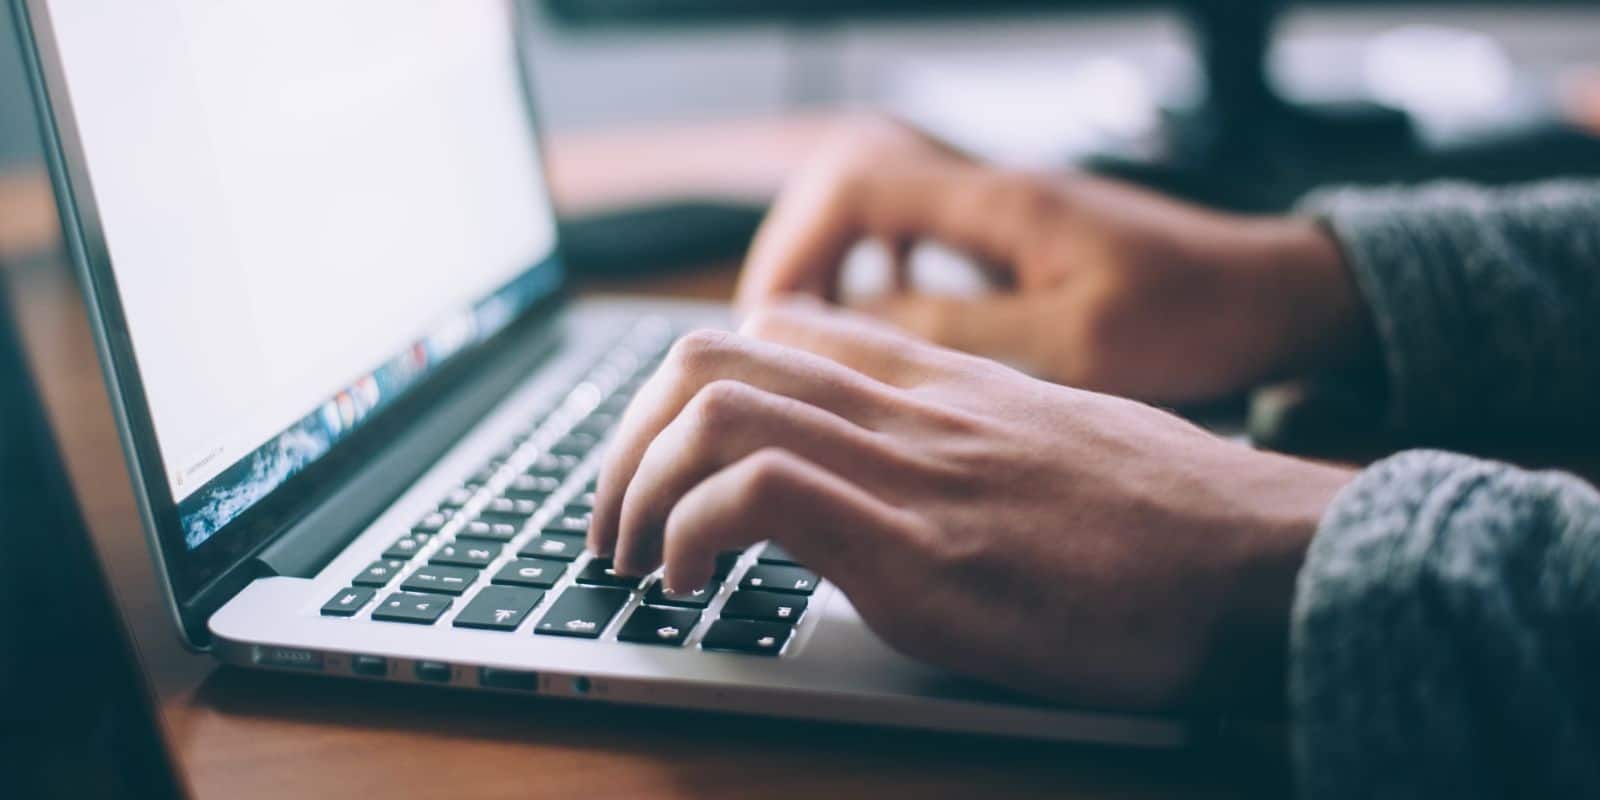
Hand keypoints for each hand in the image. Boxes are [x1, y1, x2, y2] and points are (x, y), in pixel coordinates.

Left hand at [590, 302, 1356, 710]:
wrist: (1267, 562)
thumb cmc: (1176, 522)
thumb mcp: (1058, 445)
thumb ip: (969, 439)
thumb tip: (909, 477)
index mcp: (942, 383)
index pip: (776, 330)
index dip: (689, 389)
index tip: (668, 461)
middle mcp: (912, 408)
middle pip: (712, 356)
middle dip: (628, 439)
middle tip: (615, 519)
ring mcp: (912, 472)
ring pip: (713, 408)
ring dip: (636, 486)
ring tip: (633, 559)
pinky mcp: (920, 552)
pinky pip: (758, 495)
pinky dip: (690, 534)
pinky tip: (691, 586)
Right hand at [736, 116, 1372, 404]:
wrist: (1274, 296)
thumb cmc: (1196, 318)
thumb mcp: (1076, 344)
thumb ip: (959, 332)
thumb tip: (851, 329)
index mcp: (1000, 204)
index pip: (854, 183)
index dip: (795, 248)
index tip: (772, 322)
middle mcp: (991, 193)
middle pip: (846, 186)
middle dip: (796, 256)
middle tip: (773, 340)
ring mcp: (1002, 212)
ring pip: (876, 211)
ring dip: (831, 268)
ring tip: (808, 342)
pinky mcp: (1016, 241)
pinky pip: (915, 239)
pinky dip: (877, 278)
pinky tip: (879, 331)